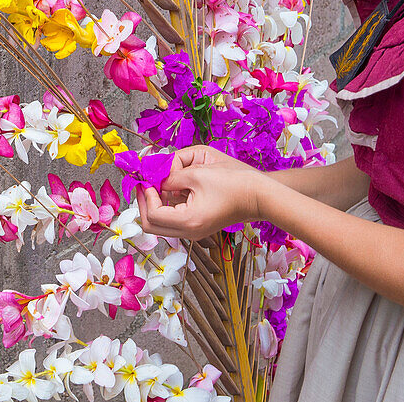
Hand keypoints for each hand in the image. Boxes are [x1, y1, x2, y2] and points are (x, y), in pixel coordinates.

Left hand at [136, 146, 268, 240]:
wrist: (259, 194)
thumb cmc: (233, 181)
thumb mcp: (196, 172)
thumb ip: (171, 176)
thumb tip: (155, 179)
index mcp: (188, 221)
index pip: (152, 214)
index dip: (145, 194)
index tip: (146, 177)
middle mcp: (189, 232)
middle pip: (152, 225)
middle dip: (145, 202)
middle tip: (145, 181)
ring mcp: (194, 231)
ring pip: (161, 223)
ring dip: (155, 202)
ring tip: (159, 181)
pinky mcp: (199, 226)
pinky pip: (174, 219)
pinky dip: (167, 205)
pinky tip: (172, 187)